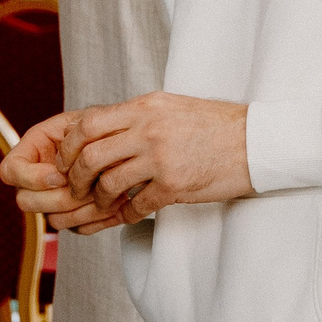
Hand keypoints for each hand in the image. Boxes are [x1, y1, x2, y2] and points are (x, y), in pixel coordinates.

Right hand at [0, 111, 126, 233]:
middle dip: (58, 197)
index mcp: (31, 150)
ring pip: (52, 219)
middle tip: (86, 188)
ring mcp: (51, 200)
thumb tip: (60, 170)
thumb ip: (72, 138)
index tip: (60, 175)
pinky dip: (97, 219)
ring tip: (105, 194)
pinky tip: (115, 205)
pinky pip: (76, 228)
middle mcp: (34, 179)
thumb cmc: (100, 128)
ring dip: (80, 209)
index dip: (32, 178)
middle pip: (25, 201)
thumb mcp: (85, 121)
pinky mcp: (71, 216)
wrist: (120, 142)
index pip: (9, 170)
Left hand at [55, 92, 251, 223]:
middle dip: (76, 176)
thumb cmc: (213, 125)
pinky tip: (130, 214)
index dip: (68, 145)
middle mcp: (149, 128)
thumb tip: (102, 129)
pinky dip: (128, 214)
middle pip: (91, 154)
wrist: (255, 141)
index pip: (89, 123)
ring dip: (100, 198)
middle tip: (76, 187)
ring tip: (103, 203)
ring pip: (109, 182)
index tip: (66, 160)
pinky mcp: (175, 184)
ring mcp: (161, 157)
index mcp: (144, 107)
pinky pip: (138, 205)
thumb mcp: (169, 107)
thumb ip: (136, 116)